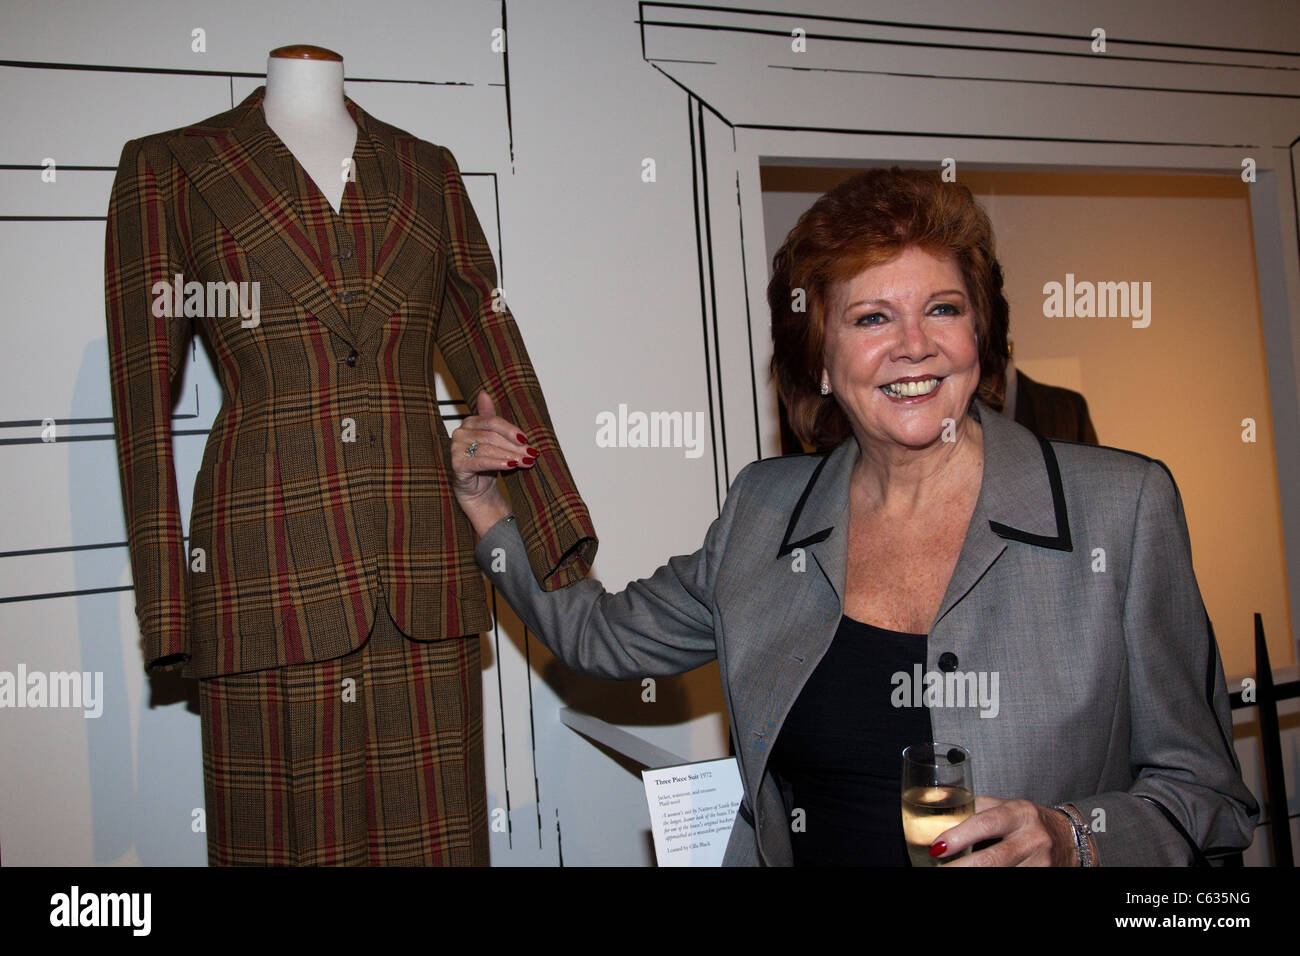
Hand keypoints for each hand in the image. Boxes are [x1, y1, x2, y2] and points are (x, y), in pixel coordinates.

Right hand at [449, 391, 537, 535]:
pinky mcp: (457, 464)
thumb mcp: (494, 440)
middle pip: (492, 435)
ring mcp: (456, 449)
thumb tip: (484, 393)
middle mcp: (460, 433)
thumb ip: (493, 419)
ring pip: (488, 448)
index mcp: (469, 422)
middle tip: (531, 453)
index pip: (492, 421)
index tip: (526, 439)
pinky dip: (498, 463)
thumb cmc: (487, 464)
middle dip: (514, 445)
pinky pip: (480, 461)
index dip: (511, 430)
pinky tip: (511, 466)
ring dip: (510, 455)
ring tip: (525, 461)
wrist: (478, 490)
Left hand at [929, 797, 1077, 866]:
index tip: (938, 846)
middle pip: (993, 858)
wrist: (1068, 838)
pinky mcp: (1044, 875)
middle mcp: (1032, 838)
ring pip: (1002, 872)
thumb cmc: (1029, 822)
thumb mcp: (1006, 807)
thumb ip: (975, 808)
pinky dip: (992, 879)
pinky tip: (975, 875)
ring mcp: (1040, 862)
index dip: (959, 836)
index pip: (985, 823)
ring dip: (974, 874)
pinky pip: (1013, 879)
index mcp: (1019, 813)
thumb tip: (939, 806)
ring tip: (952, 872)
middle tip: (939, 868)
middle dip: (961, 867)